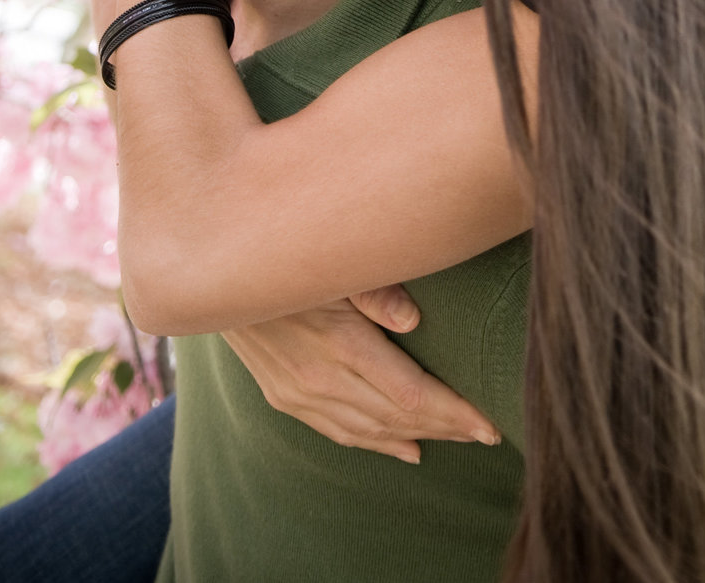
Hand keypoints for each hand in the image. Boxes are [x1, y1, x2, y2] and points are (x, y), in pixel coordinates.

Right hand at [221, 285, 500, 463]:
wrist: (214, 276)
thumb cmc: (286, 256)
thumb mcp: (331, 261)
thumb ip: (374, 287)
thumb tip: (414, 317)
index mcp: (341, 344)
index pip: (411, 394)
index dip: (454, 414)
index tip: (490, 424)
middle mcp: (321, 379)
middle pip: (397, 418)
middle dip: (447, 428)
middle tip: (487, 434)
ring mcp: (299, 394)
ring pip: (370, 431)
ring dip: (416, 438)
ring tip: (457, 439)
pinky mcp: (284, 398)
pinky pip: (339, 433)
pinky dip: (376, 444)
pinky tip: (405, 448)